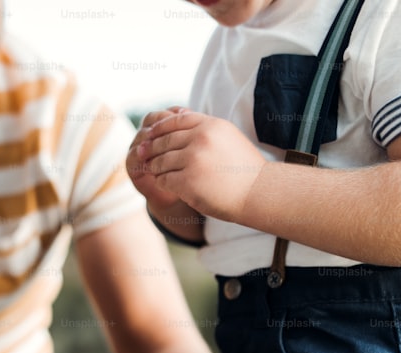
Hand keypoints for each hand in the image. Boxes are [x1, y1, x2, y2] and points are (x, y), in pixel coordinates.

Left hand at [135, 109, 266, 223]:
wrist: (258, 193)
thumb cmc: (244, 167)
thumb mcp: (227, 137)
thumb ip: (204, 126)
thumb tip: (177, 112)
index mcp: (210, 125)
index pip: (176, 120)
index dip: (159, 127)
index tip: (150, 134)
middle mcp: (201, 139)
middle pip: (164, 140)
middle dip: (151, 148)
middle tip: (143, 154)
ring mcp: (193, 160)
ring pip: (161, 160)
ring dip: (155, 167)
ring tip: (155, 171)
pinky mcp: (188, 181)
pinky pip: (164, 179)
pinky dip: (162, 182)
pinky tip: (166, 184)